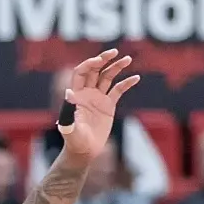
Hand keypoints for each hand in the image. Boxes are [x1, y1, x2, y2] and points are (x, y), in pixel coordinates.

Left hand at [53, 49, 140, 166]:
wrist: (84, 151)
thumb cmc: (74, 140)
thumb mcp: (69, 127)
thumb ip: (68, 111)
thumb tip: (68, 93)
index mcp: (76, 94)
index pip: (81, 72)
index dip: (89, 64)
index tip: (99, 61)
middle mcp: (87, 93)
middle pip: (95, 70)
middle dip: (104, 59)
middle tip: (114, 52)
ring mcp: (98, 98)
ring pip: (108, 77)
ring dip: (117, 67)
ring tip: (127, 59)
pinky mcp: (108, 106)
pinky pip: (118, 90)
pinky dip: (126, 83)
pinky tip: (136, 78)